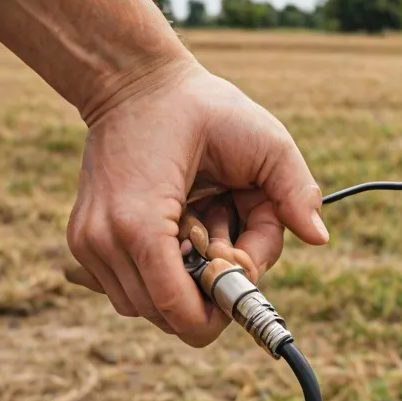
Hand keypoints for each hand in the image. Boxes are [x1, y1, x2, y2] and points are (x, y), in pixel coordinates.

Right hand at [67, 59, 327, 346]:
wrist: (131, 82)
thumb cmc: (199, 108)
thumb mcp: (262, 137)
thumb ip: (294, 189)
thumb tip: (318, 237)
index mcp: (140, 223)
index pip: (181, 313)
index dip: (219, 310)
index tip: (238, 273)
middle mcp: (105, 242)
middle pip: (171, 318)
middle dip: (206, 290)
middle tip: (221, 235)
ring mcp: (88, 246)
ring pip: (151, 310)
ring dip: (183, 282)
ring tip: (196, 225)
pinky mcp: (83, 245)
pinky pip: (131, 292)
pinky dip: (159, 274)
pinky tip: (172, 232)